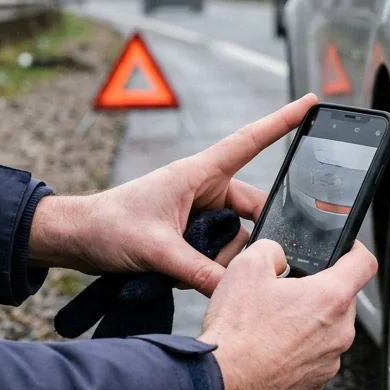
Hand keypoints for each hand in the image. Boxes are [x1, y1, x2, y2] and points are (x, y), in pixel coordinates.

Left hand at [27, 94, 317, 294]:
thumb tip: (234, 288)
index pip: (250, 141)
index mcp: (198, 173)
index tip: (313, 102)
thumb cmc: (108, 225)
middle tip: (248, 265)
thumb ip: (198, 271)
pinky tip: (188, 277)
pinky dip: (211, 266)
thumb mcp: (157, 250)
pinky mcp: (191, 232)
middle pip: (253, 209)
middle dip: (252, 239)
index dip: (283, 121)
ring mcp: (198, 211)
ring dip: (224, 259)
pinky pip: (219, 250)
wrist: (77, 239)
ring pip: (238, 235)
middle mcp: (204, 188)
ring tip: (190, 272)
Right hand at [199, 239, 377, 389]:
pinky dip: (298, 350)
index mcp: (330, 297)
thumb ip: (272, 249)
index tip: (346, 251)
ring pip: (328, 330)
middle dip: (318, 291)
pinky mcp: (315, 383)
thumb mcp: (247, 267)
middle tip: (286, 293)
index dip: (354, 249)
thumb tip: (278, 255)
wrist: (221, 383)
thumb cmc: (236, 332)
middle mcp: (339, 331)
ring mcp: (330, 361)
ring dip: (308, 323)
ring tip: (272, 324)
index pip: (364, 263)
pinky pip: (315, 357)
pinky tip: (270, 348)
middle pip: (343, 299)